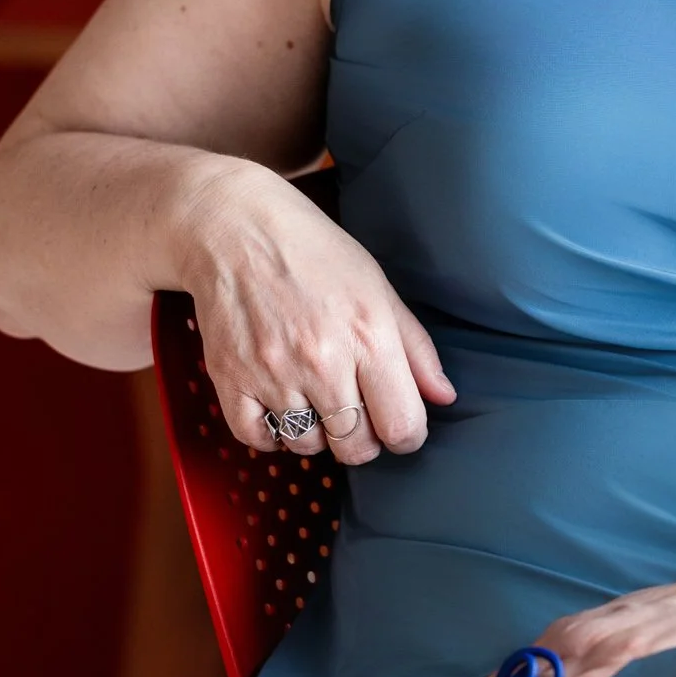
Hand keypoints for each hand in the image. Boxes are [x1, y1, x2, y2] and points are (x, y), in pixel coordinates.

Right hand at [179, 161, 455, 463]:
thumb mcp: (379, 287)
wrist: (238, 229)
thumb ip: (416, 348)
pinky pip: (257, 439)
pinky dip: (272, 434)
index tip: (402, 427)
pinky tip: (281, 407)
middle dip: (365, 439)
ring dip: (318, 434)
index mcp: (369, 336)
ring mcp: (273, 375)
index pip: (401, 425)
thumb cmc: (316, 253)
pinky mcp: (231, 380)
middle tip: (359, 413)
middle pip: (355, 447)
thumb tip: (444, 397)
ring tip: (317, 399)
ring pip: (307, 446)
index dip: (408, 436)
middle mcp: (323, 362)